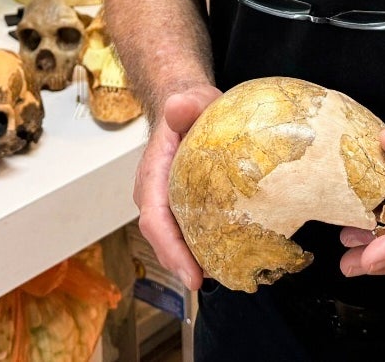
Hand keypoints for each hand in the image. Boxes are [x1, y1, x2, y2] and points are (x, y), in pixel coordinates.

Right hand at [133, 84, 221, 291]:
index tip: (193, 276)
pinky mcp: (182, 208)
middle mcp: (154, 195)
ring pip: (176, 240)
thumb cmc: (189, 109)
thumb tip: (178, 107)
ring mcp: (167, 204)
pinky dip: (205, 249)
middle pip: (165, 240)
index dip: (172, 250)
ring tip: (230, 276)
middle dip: (186, 265)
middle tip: (220, 282)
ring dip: (196, 261)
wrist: (185, 109)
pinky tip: (232, 258)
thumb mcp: (190, 102)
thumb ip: (184, 105)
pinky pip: (189, 233)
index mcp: (153, 174)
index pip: (155, 219)